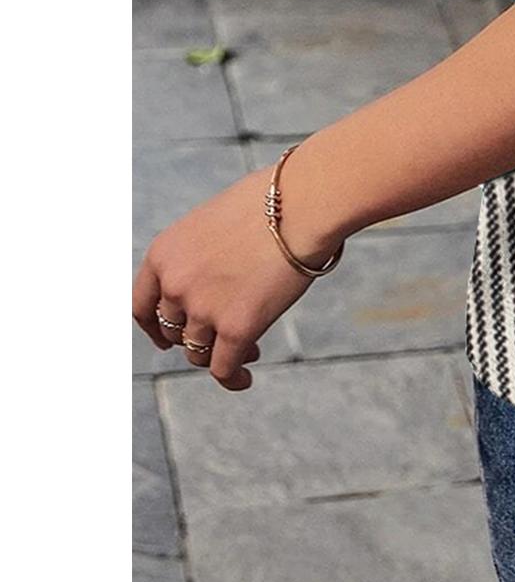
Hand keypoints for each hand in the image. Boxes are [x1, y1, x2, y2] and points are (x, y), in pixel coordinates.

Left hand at [132, 163, 326, 389]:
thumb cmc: (271, 202)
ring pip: (198, 352)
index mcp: (164, 254)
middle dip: (196, 336)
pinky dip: (232, 378)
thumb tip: (210, 280)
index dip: (154, 328)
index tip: (166, 340)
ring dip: (219, 354)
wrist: (304, 203)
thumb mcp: (214, 220)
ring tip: (249, 348)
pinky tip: (244, 379)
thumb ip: (200, 253)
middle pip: (175, 330)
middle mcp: (175, 284)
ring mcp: (204, 308)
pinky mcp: (237, 327)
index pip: (142, 306)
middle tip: (223, 335)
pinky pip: (224, 368)